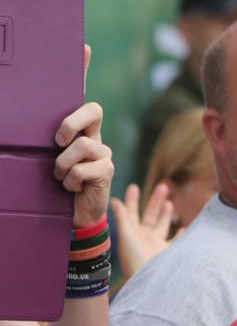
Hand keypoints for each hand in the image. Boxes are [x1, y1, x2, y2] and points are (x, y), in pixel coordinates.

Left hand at [54, 102, 113, 227]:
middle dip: (69, 126)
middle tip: (58, 144)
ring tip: (62, 177)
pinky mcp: (107, 172)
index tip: (58, 137)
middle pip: (93, 113)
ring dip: (64, 164)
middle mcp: (99, 143)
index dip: (75, 116)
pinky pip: (80, 170)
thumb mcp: (58, 161)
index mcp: (88, 136)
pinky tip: (75, 188)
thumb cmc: (63, 185)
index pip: (93, 111)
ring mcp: (105, 157)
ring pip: (82, 145)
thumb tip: (39, 134)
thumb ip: (59, 147)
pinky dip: (70, 181)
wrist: (79, 214)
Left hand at [111, 183, 175, 277]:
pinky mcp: (169, 253)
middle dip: (155, 201)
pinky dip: (181, 234)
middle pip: (151, 215)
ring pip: (163, 226)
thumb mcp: (127, 236)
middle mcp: (144, 238)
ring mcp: (157, 246)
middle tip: (163, 186)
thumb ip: (123, 218)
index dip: (132, 200)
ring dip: (166, 215)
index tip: (134, 187)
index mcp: (132, 233)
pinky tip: (185, 228)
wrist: (149, 282)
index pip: (132, 212)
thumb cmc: (135, 260)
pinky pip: (176, 241)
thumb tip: (114, 200)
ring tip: (170, 204)